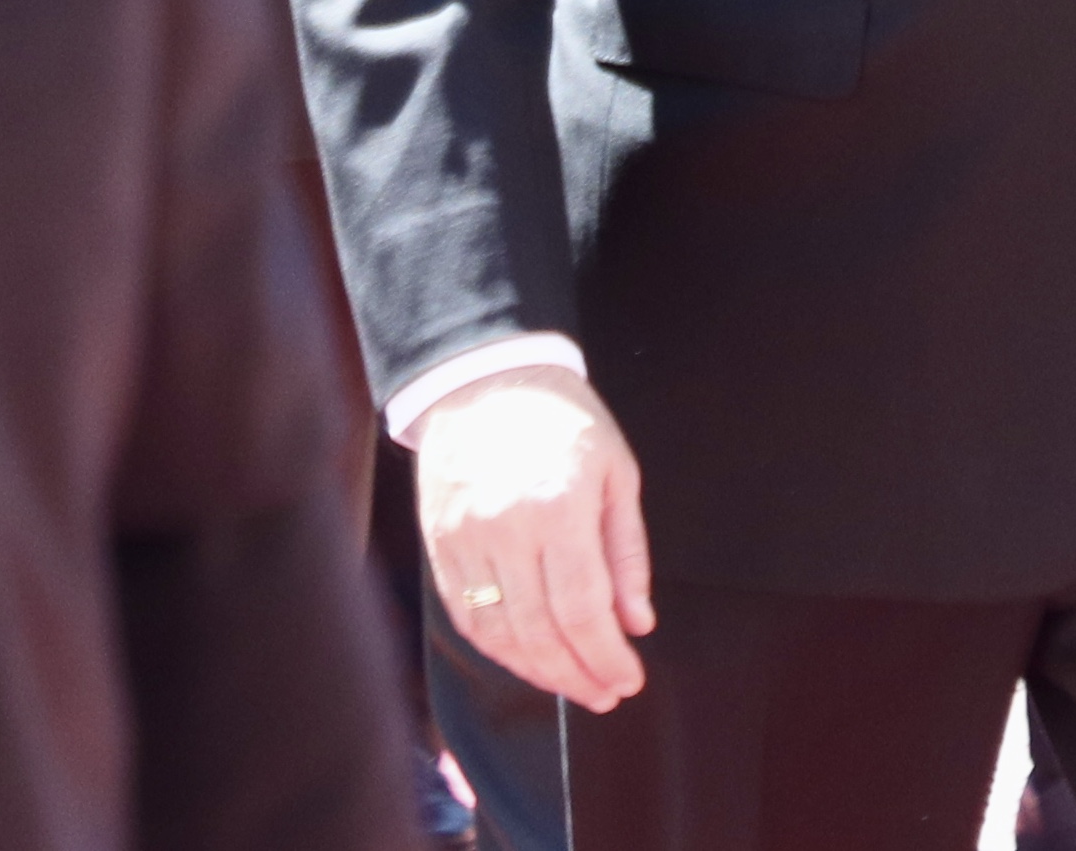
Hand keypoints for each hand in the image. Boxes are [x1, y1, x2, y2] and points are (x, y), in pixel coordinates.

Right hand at [416, 366, 655, 710]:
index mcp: (559, 506)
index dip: (605, 656)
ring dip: (538, 672)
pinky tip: (528, 660)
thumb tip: (636, 623)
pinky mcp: (439, 547)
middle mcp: (506, 530)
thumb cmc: (564, 421)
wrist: (486, 381)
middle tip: (606, 694)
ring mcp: (464, 541)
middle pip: (540, 631)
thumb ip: (627, 552)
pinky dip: (498, 649)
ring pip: (499, 633)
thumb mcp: (617, 472)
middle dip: (577, 674)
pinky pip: (466, 617)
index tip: (628, 679)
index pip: (583, 607)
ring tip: (573, 685)